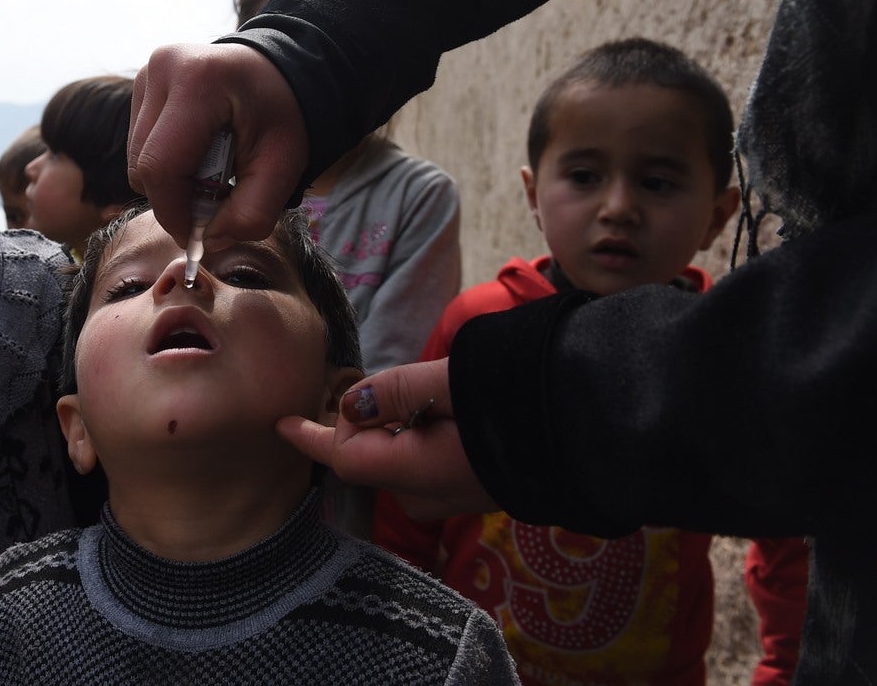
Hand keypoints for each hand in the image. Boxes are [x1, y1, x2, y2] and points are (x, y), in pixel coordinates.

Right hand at [128, 42, 309, 249]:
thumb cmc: (283, 114)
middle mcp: (162, 69)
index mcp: (198, 81)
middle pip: (143, 165)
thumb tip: (209, 242)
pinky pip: (137, 143)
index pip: (161, 166)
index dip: (174, 212)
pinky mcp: (141, 82)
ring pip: (135, 158)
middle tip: (213, 205)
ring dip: (168, 181)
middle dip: (174, 199)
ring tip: (210, 173)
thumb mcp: (284, 166)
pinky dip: (164, 162)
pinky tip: (196, 153)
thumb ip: (252, 213)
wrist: (278, 70)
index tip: (198, 236)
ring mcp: (146, 72)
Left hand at [275, 358, 500, 518]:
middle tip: (361, 384)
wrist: (597, 426)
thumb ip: (397, 391)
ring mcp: (457, 497)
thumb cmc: (521, 395)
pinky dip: (416, 441)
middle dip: (356, 426)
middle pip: (368, 461)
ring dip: (389, 433)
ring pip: (398, 465)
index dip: (309, 436)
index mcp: (416, 469)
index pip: (344, 456)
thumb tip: (351, 405)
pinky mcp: (478, 489)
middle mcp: (431, 494)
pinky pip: (427, 468)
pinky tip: (436, 414)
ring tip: (405, 395)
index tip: (280, 422)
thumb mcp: (453, 380)